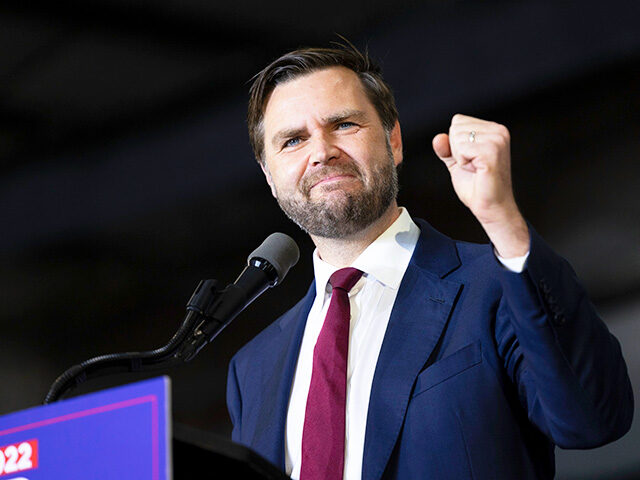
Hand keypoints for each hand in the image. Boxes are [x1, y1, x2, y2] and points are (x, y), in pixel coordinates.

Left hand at [433, 114, 528, 257]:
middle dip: (456, 150)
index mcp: (493, 130)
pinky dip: (462, 162)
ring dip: (460, 157)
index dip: (455, 144)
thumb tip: (438, 137)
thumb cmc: (477, 187)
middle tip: (472, 166)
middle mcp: (498, 131)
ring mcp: (497, 140)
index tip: (470, 160)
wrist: (490, 207)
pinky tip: (476, 171)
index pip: (458, 121)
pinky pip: (461, 148)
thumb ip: (446, 148)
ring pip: (457, 137)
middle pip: (455, 127)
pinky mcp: (492, 152)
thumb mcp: (456, 162)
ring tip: (475, 169)